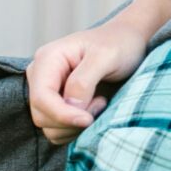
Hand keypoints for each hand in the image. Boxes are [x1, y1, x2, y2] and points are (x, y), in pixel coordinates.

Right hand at [25, 0, 170, 143]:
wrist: (129, 41)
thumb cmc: (119, 44)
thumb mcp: (106, 56)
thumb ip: (84, 81)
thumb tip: (71, 106)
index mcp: (47, 59)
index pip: (41, 98)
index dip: (62, 115)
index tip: (88, 120)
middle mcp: (41, 76)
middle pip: (42, 116)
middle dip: (72, 120)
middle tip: (101, 103)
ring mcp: (47, 91)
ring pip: (49, 126)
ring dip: (76, 125)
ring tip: (100, 103)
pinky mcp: (57, 103)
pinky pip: (58, 129)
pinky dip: (76, 128)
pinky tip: (94, 109)